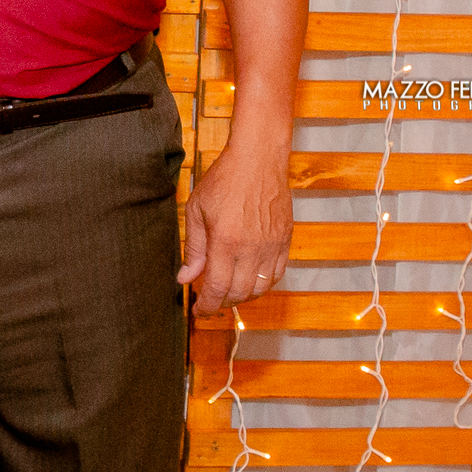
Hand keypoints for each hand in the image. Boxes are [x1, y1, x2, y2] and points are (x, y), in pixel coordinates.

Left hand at [176, 142, 291, 315]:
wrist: (258, 159)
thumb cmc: (224, 180)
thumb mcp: (197, 211)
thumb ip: (193, 248)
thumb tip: (185, 278)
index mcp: (226, 241)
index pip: (217, 288)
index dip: (207, 306)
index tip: (198, 311)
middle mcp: (252, 248)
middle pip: (239, 293)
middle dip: (222, 303)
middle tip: (209, 301)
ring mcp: (272, 245)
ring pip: (260, 288)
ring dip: (242, 296)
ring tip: (228, 291)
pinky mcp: (285, 241)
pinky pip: (277, 274)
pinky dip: (262, 284)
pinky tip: (249, 279)